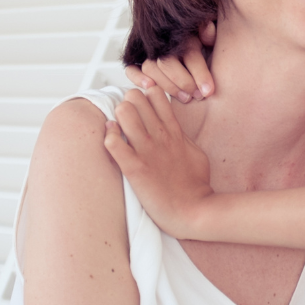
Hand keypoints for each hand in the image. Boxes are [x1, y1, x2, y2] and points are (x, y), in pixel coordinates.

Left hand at [103, 86, 212, 236]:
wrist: (193, 211)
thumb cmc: (196, 187)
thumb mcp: (196, 154)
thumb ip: (183, 138)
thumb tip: (175, 130)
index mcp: (174, 131)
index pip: (156, 94)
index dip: (144, 96)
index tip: (141, 108)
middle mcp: (159, 136)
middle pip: (135, 97)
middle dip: (128, 103)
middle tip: (126, 120)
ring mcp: (146, 150)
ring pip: (123, 112)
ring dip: (117, 118)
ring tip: (117, 131)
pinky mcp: (134, 168)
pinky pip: (112, 142)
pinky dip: (109, 139)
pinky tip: (112, 144)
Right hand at [125, 22, 216, 101]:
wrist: (187, 49)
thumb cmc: (203, 48)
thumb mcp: (210, 41)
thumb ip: (209, 35)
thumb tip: (207, 29)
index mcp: (183, 36)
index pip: (189, 54)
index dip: (200, 73)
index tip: (209, 91)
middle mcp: (164, 43)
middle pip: (168, 63)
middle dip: (184, 82)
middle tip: (198, 96)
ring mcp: (148, 52)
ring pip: (151, 67)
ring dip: (168, 85)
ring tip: (186, 98)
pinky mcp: (137, 62)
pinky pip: (132, 69)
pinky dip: (138, 78)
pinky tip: (150, 86)